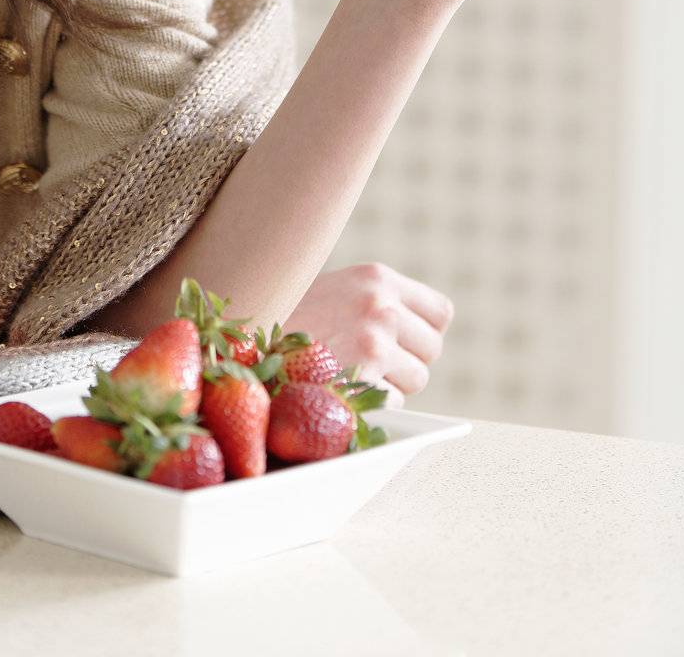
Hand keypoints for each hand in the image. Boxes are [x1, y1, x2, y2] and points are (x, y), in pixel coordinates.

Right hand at [279, 261, 454, 406]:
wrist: (243, 345)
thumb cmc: (287, 319)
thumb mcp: (334, 291)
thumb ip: (372, 303)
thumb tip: (417, 329)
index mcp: (375, 277)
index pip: (440, 312)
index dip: (423, 333)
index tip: (405, 343)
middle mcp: (380, 304)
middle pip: (432, 350)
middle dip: (407, 363)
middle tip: (368, 365)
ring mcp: (374, 342)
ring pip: (415, 380)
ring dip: (389, 385)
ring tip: (346, 374)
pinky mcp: (363, 380)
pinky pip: (391, 404)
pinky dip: (369, 407)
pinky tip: (336, 390)